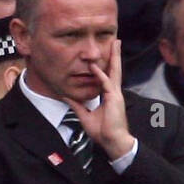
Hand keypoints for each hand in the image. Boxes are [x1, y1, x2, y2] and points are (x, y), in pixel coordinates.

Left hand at [66, 40, 134, 159]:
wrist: (112, 141)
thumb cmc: (103, 132)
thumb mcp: (85, 116)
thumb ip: (77, 105)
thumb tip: (66, 97)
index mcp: (109, 96)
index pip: (108, 76)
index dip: (106, 66)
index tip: (103, 56)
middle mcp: (114, 92)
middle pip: (115, 70)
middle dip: (115, 55)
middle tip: (117, 42)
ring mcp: (115, 94)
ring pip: (114, 71)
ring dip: (114, 57)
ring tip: (116, 44)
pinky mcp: (114, 98)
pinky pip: (106, 83)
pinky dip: (100, 74)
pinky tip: (94, 66)